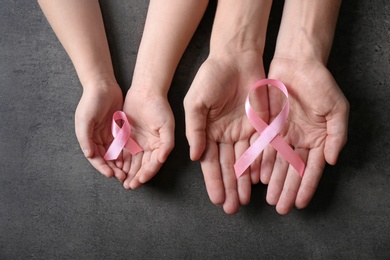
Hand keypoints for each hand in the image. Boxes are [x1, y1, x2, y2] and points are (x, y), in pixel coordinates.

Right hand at [75, 80, 126, 180]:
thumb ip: (85, 137)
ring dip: (120, 164)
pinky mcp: (118, 129)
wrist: (103, 85)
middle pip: (105, 159)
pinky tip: (132, 159)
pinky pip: (122, 144)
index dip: (102, 167)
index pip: (95, 158)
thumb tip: (88, 155)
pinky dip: (126, 153)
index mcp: (87, 138)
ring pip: (115, 154)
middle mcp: (97, 139)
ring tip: (127, 172)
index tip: (111, 174)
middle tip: (122, 177)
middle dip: (112, 169)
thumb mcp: (85, 119)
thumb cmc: (90, 102)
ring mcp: (108, 134)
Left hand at [122, 88, 174, 189]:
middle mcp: (148, 147)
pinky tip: (116, 167)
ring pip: (131, 162)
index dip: (147, 174)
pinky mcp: (126, 137)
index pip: (153, 165)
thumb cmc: (159, 108)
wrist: (146, 92)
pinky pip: (122, 152)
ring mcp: (137, 143)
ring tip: (122, 180)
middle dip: (135, 177)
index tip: (140, 181)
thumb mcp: (167, 125)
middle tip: (129, 186)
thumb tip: (161, 159)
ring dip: (127, 172)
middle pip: (142, 166)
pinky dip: (120, 161)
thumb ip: (167, 144)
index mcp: (160, 146)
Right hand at [184, 52, 266, 213]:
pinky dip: (259, 164)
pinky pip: (260, 149)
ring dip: (244, 182)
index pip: (210, 162)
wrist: (236, 58)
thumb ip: (195, 130)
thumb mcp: (195, 103)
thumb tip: (194, 157)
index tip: (217, 199)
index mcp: (208, 132)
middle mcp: (225, 136)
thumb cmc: (211, 77)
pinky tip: (258, 181)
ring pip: (244, 162)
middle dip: (229, 188)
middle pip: (227, 167)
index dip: (213, 181)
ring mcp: (243, 132)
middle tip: (232, 208)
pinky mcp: (261, 125)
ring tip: (244, 201)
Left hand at [262, 57, 348, 213]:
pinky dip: (260, 161)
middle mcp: (299, 140)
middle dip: (286, 189)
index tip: (299, 203)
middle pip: (292, 170)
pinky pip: (262, 147)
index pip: (312, 168)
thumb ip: (336, 136)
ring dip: (273, 181)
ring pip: (276, 162)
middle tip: (280, 207)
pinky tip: (257, 176)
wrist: (297, 63)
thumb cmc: (320, 83)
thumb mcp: (336, 109)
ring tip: (268, 198)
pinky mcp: (267, 126)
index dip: (306, 186)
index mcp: (317, 139)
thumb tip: (331, 161)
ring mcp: (282, 134)